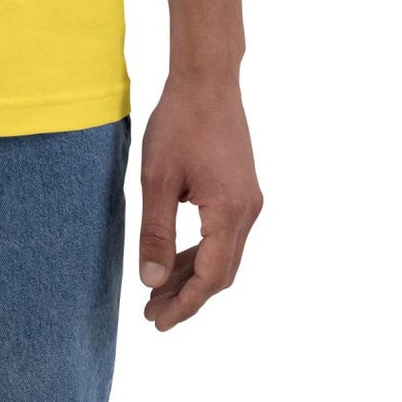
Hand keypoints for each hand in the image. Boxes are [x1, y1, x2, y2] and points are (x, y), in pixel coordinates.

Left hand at [136, 73, 262, 329]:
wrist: (207, 78)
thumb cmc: (179, 122)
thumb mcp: (157, 179)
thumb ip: (156, 233)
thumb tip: (152, 282)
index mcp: (229, 212)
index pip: (210, 278)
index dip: (185, 305)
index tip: (157, 322)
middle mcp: (248, 211)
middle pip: (221, 272)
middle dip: (188, 296)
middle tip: (152, 313)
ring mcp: (249, 200)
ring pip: (224, 254)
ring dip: (194, 275)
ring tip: (159, 291)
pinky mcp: (243, 189)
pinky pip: (225, 234)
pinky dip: (202, 252)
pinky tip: (177, 257)